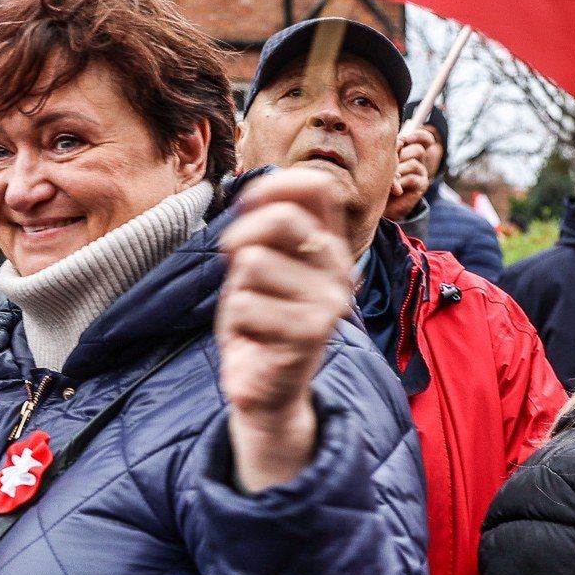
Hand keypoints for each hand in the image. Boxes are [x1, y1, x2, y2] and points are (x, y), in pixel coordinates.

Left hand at [215, 169, 354, 491]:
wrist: (268, 389)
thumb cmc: (261, 320)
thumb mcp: (261, 264)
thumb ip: (264, 229)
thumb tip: (253, 193)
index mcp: (329, 246)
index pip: (317, 189)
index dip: (276, 185)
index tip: (246, 204)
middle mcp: (338, 269)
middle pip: (280, 220)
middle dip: (240, 239)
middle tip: (237, 270)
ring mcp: (329, 301)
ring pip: (254, 263)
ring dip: (237, 291)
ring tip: (253, 314)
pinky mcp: (310, 332)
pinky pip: (244, 303)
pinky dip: (236, 322)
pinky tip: (255, 338)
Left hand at [384, 127, 435, 222]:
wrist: (383, 204)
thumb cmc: (380, 180)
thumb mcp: (384, 163)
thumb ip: (392, 152)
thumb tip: (400, 140)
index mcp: (409, 151)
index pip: (424, 138)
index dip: (420, 136)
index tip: (407, 139)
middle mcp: (418, 160)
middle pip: (418, 150)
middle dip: (401, 157)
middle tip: (389, 166)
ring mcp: (421, 172)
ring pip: (413, 163)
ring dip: (398, 171)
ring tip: (389, 179)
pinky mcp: (422, 185)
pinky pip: (412, 178)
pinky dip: (400, 182)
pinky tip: (394, 189)